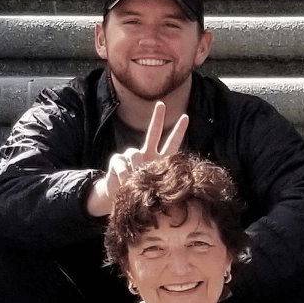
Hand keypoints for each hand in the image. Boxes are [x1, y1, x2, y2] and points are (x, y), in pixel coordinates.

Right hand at [84, 101, 189, 217]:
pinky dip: (124, 175)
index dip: (178, 131)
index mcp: (160, 161)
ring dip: (134, 169)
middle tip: (161, 103)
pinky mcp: (118, 160)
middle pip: (153, 133)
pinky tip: (123, 182)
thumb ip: (151, 178)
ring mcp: (131, 156)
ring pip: (134, 154)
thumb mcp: (152, 190)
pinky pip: (122, 164)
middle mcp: (147, 154)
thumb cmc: (140, 195)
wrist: (119, 198)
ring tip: (134, 182)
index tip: (185, 117)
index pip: (172, 144)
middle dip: (157, 118)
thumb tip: (138, 170)